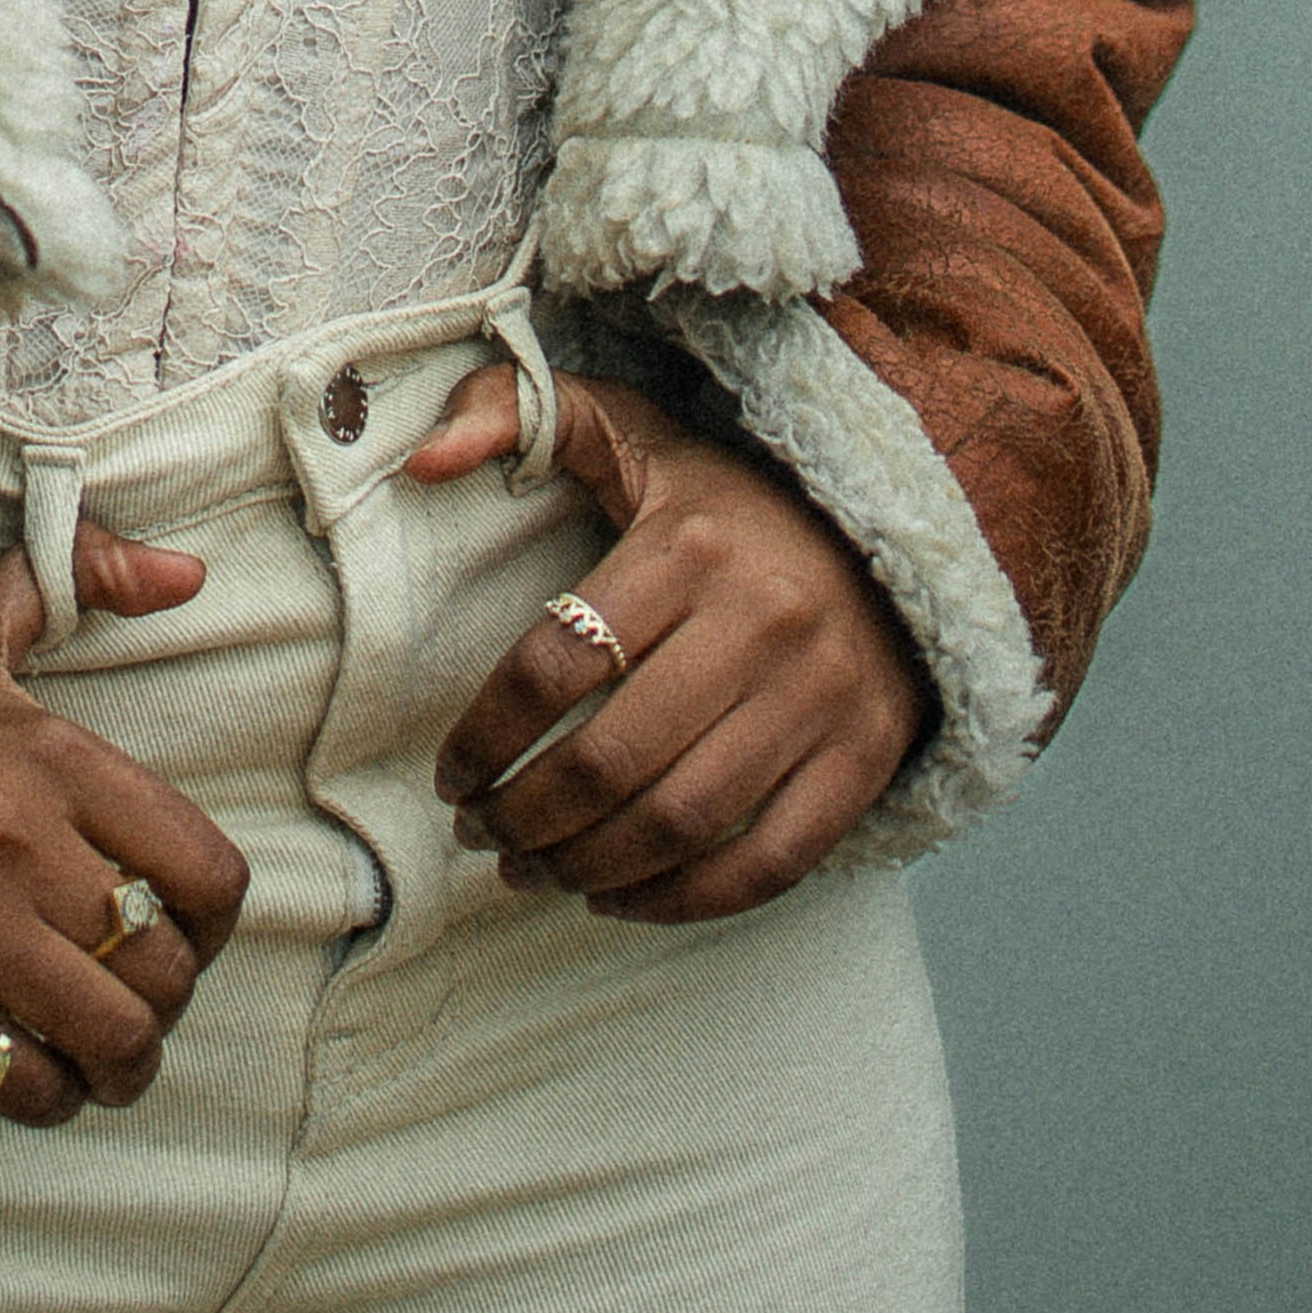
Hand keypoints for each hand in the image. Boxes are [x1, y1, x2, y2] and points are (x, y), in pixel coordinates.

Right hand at [0, 512, 248, 1124]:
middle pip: (164, 968)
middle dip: (164, 998)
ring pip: (111, 1038)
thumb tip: (187, 573)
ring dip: (122, 1064)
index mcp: (50, 757)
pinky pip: (21, 1083)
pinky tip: (32, 1072)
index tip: (180, 925)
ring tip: (103, 1058)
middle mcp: (18, 845)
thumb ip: (79, 574)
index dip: (211, 921)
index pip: (203, 871)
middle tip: (134, 996)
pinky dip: (46, 1097)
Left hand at [409, 362, 927, 917]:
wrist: (892, 533)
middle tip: (480, 835)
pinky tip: (616, 897)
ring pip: (679, 821)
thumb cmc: (727, 500)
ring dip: (585, 867)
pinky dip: (681, 900)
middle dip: (524, 817)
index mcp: (688, 546)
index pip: (554, 662)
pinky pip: (764, 862)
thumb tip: (419, 457)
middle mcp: (760, 623)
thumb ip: (517, 412)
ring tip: (530, 872)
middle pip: (610, 759)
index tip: (450, 774)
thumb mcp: (629, 432)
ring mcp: (818, 699)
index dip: (485, 735)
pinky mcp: (863, 758)